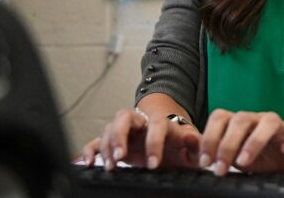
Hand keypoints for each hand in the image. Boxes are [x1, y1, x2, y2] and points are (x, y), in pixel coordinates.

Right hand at [81, 108, 201, 170]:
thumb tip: (195, 142)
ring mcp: (125, 131)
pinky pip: (97, 141)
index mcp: (161, 123)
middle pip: (125, 117)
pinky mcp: (114, 142)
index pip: (156, 126)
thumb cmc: (178, 143)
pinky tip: (88, 162)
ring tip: (111, 166)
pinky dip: (90, 150)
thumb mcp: (189, 144)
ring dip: (107, 146)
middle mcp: (141, 123)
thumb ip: (195, 144)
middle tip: (121, 156)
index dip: (154, 143)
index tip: (153, 164)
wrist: (168, 138)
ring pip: (109, 128)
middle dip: (120, 135)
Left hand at [200, 109, 283, 176]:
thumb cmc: (260, 159)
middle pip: (240, 118)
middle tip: (220, 169)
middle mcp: (257, 120)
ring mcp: (279, 124)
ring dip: (254, 141)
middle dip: (227, 144)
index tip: (205, 163)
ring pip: (268, 120)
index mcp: (238, 123)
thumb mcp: (233, 158)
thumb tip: (187, 145)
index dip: (210, 137)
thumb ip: (211, 151)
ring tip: (244, 163)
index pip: (220, 117)